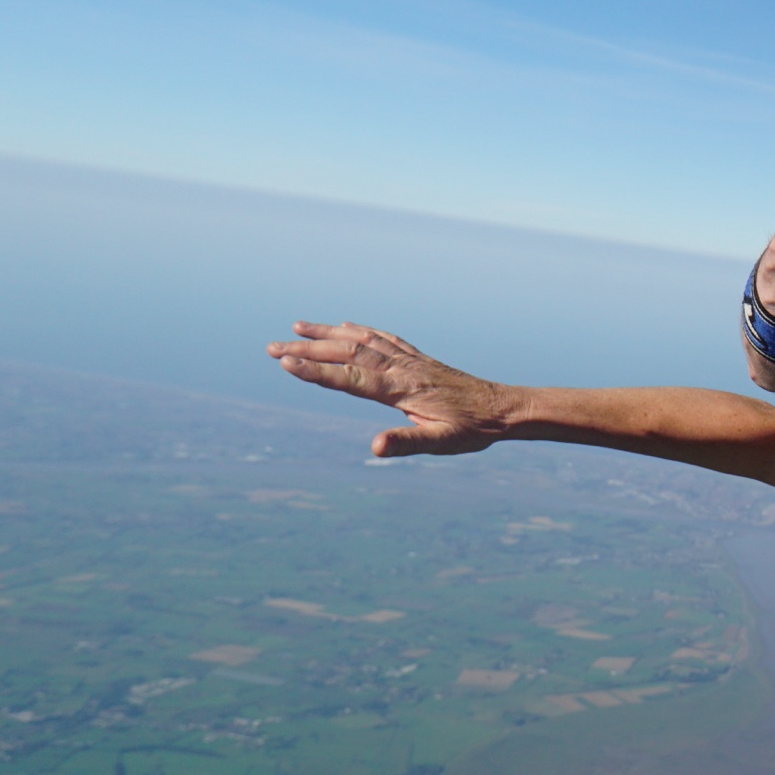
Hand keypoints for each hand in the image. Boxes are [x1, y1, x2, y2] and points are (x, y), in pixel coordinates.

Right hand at [266, 323, 514, 457]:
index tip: (284, 362)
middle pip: (347, 353)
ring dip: (327, 333)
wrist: (504, 408)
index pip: (349, 378)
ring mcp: (409, 359)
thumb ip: (409, 442)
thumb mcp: (443, 443)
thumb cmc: (473, 429)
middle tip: (271, 347)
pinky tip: (346, 326)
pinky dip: (359, 330)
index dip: (316, 371)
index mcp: (401, 389)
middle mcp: (401, 368)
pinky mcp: (418, 358)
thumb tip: (375, 447)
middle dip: (308, 349)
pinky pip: (383, 338)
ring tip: (296, 326)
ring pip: (362, 339)